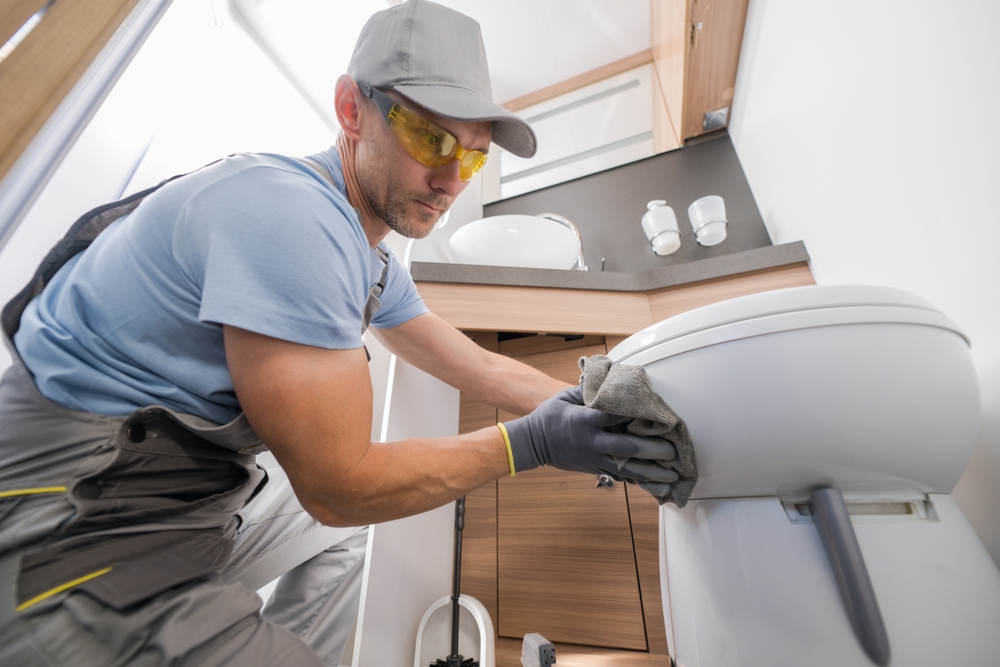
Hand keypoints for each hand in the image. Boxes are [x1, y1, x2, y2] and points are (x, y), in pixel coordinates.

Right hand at [503, 386, 678, 483]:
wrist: (534, 444)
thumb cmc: (550, 416)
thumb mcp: (566, 397)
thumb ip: (590, 390)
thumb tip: (611, 380)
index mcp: (585, 420)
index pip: (615, 416)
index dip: (637, 414)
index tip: (658, 413)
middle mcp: (593, 442)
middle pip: (626, 448)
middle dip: (652, 450)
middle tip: (673, 450)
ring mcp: (594, 459)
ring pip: (627, 469)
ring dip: (651, 472)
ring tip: (673, 475)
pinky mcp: (595, 469)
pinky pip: (620, 476)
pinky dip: (639, 480)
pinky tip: (656, 483)